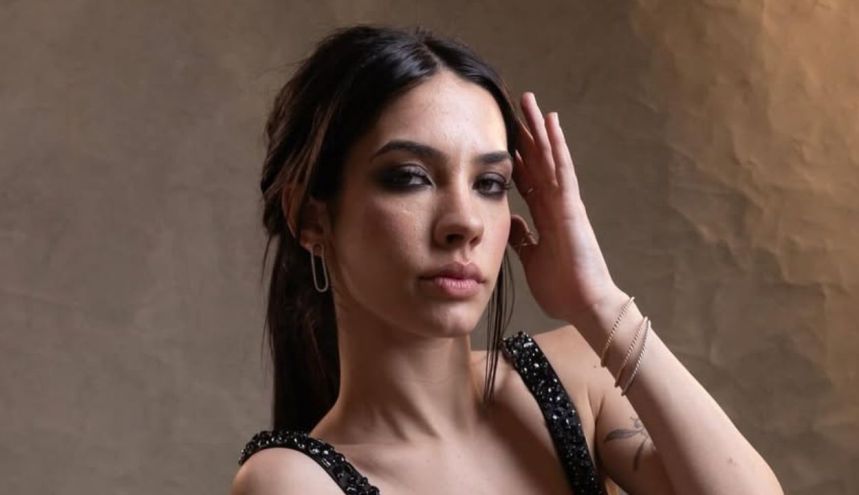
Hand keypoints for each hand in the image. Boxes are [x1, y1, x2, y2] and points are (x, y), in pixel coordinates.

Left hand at [508, 92, 620, 323]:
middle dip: (526, 134)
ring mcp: (565, 202)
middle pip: (538, 161)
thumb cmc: (563, 288)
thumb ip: (523, 238)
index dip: (515, 159)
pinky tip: (551, 122)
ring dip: (539, 129)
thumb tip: (514, 221)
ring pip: (550, 157)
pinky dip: (556, 145)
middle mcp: (555, 204)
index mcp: (545, 217)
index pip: (527, 180)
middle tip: (514, 105)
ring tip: (530, 102)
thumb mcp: (531, 259)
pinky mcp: (572, 206)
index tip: (502, 139)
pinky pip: (563, 169)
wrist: (585, 305)